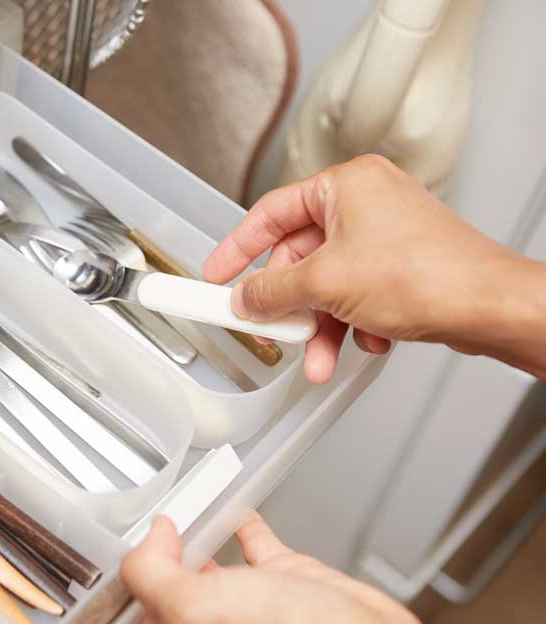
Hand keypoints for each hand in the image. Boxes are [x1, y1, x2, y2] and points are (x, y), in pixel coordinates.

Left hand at [117, 513, 454, 623]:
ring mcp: (248, 610)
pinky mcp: (284, 586)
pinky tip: (235, 509)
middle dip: (150, 565)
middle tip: (135, 530)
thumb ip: (151, 572)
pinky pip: (255, 549)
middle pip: (165, 597)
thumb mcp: (189, 609)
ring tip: (176, 514)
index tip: (98, 574)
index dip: (110, 608)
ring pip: (207, 570)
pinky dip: (243, 525)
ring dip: (191, 540)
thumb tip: (150, 537)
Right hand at [204, 155, 545, 382]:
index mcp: (345, 185)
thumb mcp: (324, 283)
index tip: (216, 273)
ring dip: (317, 324)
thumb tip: (245, 299)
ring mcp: (386, 235)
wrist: (488, 307)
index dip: (236, 247)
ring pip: (328, 283)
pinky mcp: (401, 266)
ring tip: (316, 356)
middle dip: (287, 302)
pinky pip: (355, 294)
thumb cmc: (426, 274)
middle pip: (299, 255)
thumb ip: (271, 290)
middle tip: (269, 325)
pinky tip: (363, 340)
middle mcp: (366, 204)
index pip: (270, 212)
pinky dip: (351, 322)